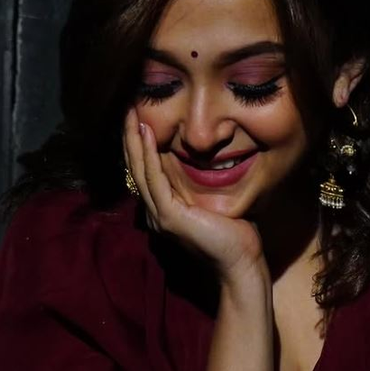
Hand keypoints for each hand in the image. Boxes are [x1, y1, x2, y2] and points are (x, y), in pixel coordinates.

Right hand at [123, 107, 267, 280]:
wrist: (241, 263)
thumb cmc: (234, 234)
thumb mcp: (212, 201)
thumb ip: (200, 184)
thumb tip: (205, 159)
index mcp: (164, 208)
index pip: (145, 172)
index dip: (138, 145)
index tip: (139, 117)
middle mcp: (155, 211)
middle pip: (136, 168)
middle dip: (130, 137)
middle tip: (128, 107)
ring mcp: (160, 215)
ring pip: (140, 171)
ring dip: (134, 140)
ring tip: (132, 114)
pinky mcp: (170, 217)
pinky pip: (154, 180)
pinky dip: (149, 155)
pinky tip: (146, 134)